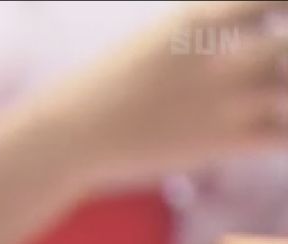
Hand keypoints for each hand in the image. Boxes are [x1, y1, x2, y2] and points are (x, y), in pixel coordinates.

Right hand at [43, 0, 287, 189]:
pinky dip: (287, 132)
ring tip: (270, 99)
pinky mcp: (223, 142)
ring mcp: (225, 101)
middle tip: (274, 68)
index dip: (283, 8)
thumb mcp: (157, 38)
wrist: (66, 139)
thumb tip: (241, 24)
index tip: (277, 19)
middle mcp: (220, 55)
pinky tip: (274, 131)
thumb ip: (205, 26)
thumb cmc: (104, 88)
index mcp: (201, 19)